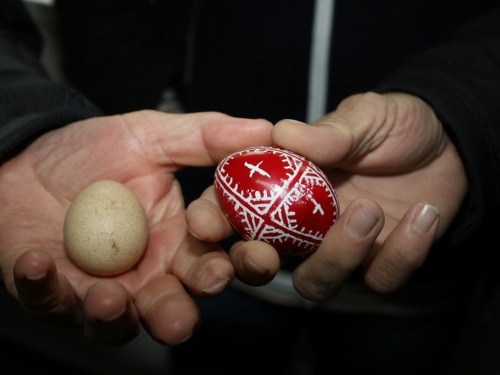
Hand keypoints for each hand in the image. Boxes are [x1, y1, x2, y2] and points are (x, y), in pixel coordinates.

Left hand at [0, 110, 271, 344]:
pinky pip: (52, 304)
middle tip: (184, 307)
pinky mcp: (55, 295)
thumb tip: (267, 131)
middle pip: (178, 306)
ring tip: (110, 297)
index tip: (209, 227)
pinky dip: (45, 290)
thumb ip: (206, 138)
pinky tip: (38, 263)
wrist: (29, 157)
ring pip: (121, 324)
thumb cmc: (95, 152)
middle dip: (185, 311)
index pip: (215, 260)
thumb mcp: (152, 136)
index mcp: (180, 242)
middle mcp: (149, 274)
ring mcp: (105, 290)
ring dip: (117, 317)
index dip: (226, 256)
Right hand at [186, 92, 467, 299]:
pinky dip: (402, 252)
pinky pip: (380, 278)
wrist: (448, 143)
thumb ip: (328, 132)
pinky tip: (423, 214)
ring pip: (316, 282)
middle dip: (253, 265)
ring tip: (370, 211)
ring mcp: (340, 249)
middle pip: (261, 263)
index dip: (211, 219)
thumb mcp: (364, 117)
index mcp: (285, 187)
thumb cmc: (394, 125)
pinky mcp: (380, 264)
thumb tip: (281, 133)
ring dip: (337, 255)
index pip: (235, 210)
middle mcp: (303, 225)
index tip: (205, 223)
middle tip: (264, 255)